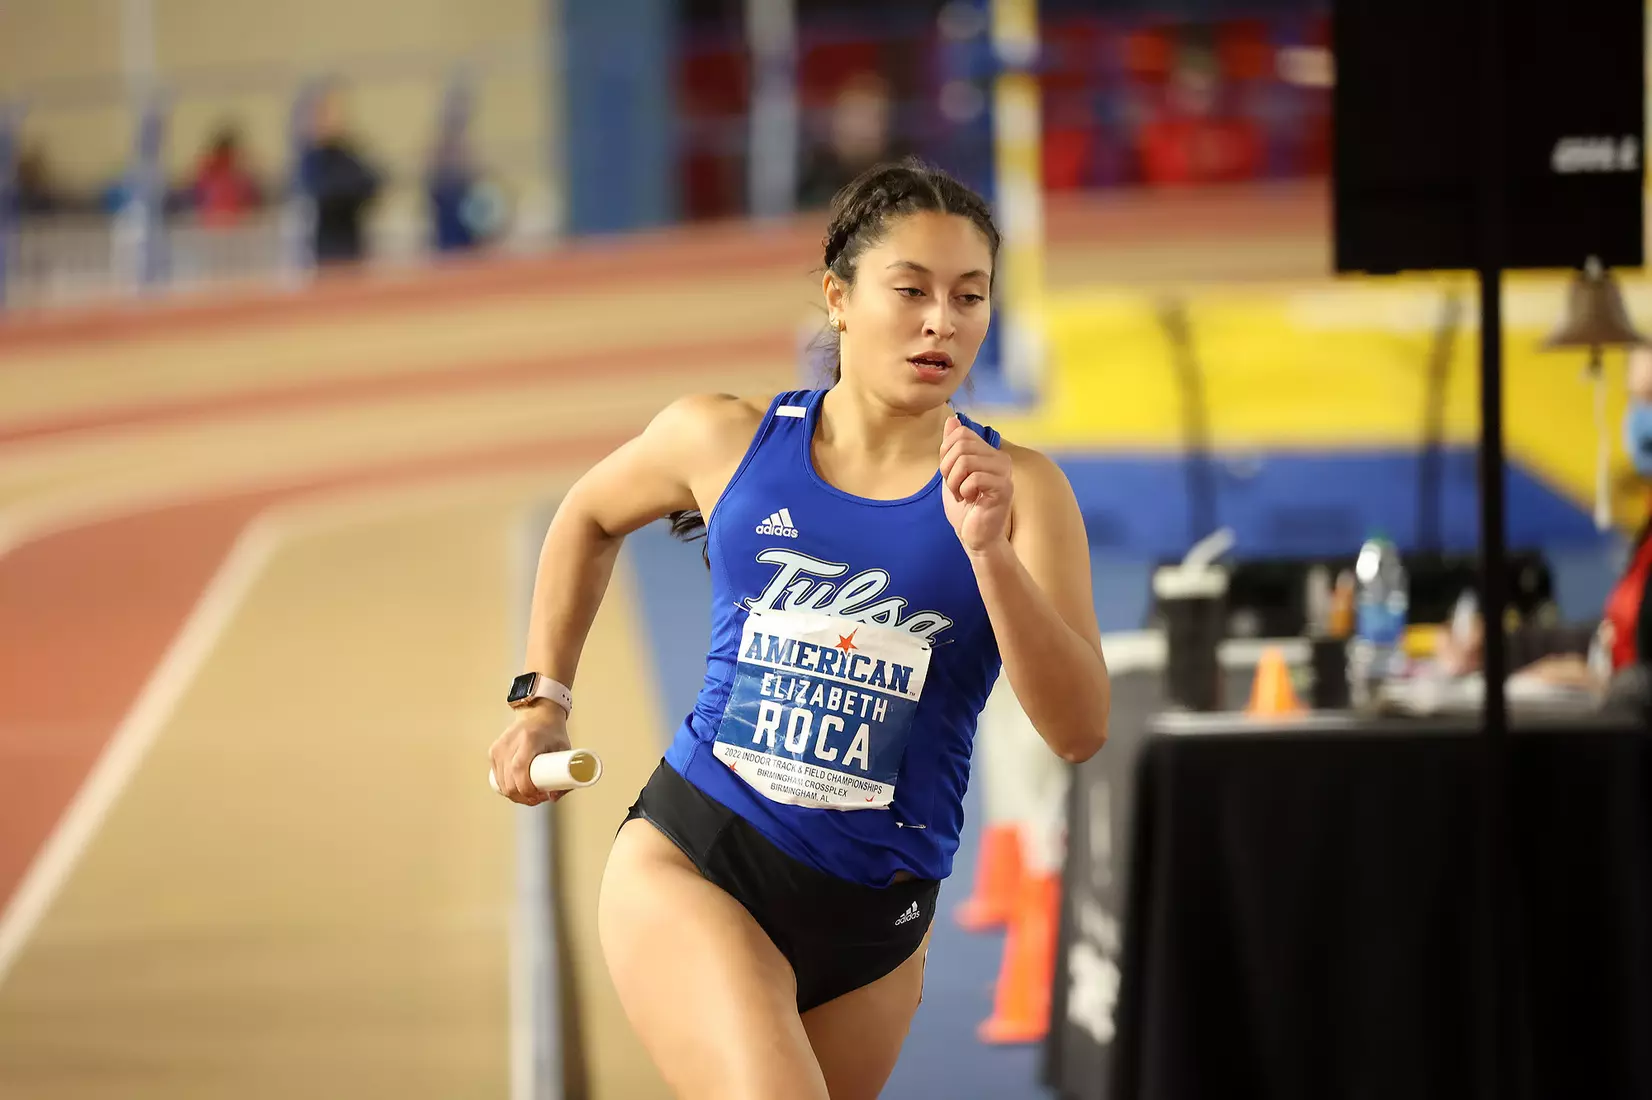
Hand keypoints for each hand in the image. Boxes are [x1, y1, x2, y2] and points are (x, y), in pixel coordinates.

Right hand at [489, 701, 572, 805]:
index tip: (541, 796)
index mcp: (528, 739)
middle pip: (509, 781)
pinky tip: (518, 788)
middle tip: (539, 799)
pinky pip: (497, 777)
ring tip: (531, 795)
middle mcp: (510, 742)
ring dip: (515, 795)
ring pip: (501, 783)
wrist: (537, 713)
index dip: (527, 789)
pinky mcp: (493, 751)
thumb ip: (564, 773)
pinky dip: (507, 787)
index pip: (519, 770)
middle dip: (523, 797)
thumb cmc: (553, 732)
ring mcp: (499, 747)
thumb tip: (553, 798)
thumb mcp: (564, 749)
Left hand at [939, 414, 1013, 554]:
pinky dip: (964, 491)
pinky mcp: (1004, 488)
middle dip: (948, 469)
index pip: (960, 434)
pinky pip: (975, 478)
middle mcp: (1000, 459)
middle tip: (955, 487)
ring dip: (955, 482)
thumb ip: (952, 447)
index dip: (946, 453)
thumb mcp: (951, 473)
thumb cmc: (964, 507)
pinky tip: (971, 500)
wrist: (974, 536)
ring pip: (966, 461)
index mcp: (988, 452)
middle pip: (961, 446)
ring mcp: (1004, 473)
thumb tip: (953, 419)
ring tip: (962, 494)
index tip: (950, 474)